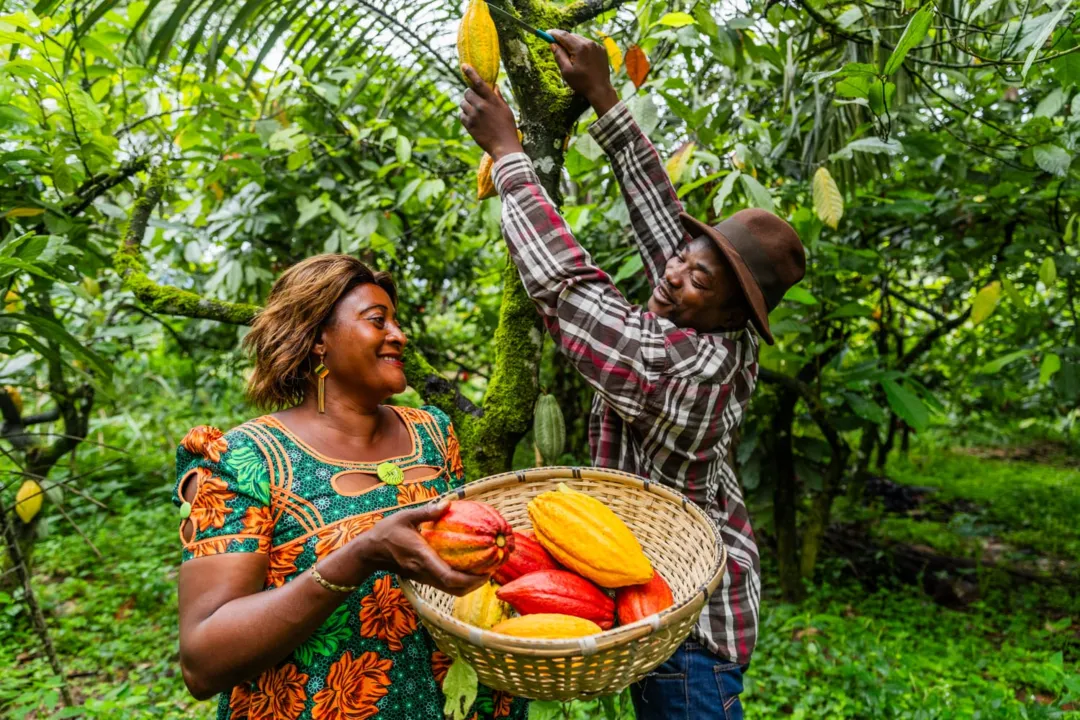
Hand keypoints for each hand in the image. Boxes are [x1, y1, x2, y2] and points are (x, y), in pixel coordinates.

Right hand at [356, 501, 488, 596]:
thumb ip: (427, 511)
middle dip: (475, 584)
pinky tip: (468, 568)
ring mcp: (423, 577)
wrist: (370, 552)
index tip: (486, 571)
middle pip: (454, 589)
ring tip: (484, 571)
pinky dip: (460, 581)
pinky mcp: (423, 578)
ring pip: (451, 590)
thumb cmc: (387, 532)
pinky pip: (445, 585)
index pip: (448, 576)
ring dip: (469, 585)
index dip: (470, 578)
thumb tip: (449, 502)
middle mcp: (424, 571)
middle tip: (492, 571)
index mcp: (422, 557)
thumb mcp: (405, 516)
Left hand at [459, 65, 522, 160]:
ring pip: (462, 103)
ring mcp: (474, 116)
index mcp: (492, 101)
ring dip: (466, 106)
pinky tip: (472, 121)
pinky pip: (461, 115)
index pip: (479, 83)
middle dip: (469, 94)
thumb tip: (494, 86)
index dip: (471, 73)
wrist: (504, 147)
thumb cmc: (508, 128)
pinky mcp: (469, 125)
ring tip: (475, 113)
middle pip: (467, 92)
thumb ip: (498, 98)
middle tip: (474, 100)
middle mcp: (482, 106)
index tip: (464, 65)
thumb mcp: (506, 110)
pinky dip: (465, 116)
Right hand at [549, 30, 618, 115]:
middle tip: (556, 45)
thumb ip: (559, 56)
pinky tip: (580, 58)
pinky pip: (588, 44)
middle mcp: (590, 43)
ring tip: (570, 56)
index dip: (554, 34)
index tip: (547, 33)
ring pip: (580, 39)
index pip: (564, 35)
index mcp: (580, 48)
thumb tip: (553, 44)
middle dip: (563, 39)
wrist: (600, 90)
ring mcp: (597, 46)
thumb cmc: (582, 83)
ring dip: (573, 44)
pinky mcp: (601, 50)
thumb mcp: (566, 71)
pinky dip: (582, 47)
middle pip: (572, 36)